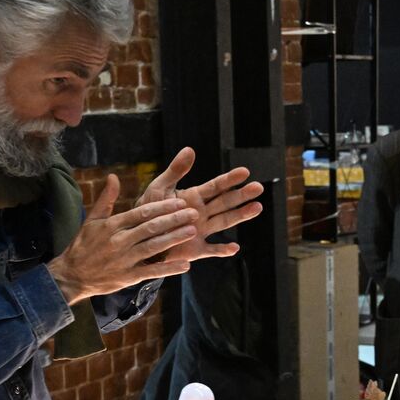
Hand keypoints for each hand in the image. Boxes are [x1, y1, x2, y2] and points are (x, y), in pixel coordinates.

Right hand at [49, 174, 197, 304]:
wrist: (71, 276)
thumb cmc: (83, 246)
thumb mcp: (92, 220)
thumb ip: (106, 199)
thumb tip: (114, 176)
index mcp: (112, 225)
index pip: (141, 213)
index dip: (162, 207)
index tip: (179, 201)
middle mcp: (119, 241)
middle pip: (151, 228)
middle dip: (174, 219)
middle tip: (193, 212)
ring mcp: (124, 260)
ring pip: (153, 247)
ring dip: (174, 238)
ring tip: (192, 230)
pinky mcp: (128, 277)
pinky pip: (152, 271)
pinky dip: (169, 268)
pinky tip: (185, 264)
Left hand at [137, 148, 264, 262]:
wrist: (141, 236)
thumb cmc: (149, 210)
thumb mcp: (160, 187)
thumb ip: (175, 171)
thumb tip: (190, 149)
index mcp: (195, 197)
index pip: (216, 186)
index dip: (230, 179)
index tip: (245, 172)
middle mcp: (202, 213)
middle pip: (226, 202)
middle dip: (241, 195)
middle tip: (258, 187)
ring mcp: (201, 231)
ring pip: (224, 222)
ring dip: (241, 215)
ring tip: (257, 207)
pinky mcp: (196, 249)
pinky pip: (212, 250)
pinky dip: (222, 250)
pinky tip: (234, 248)